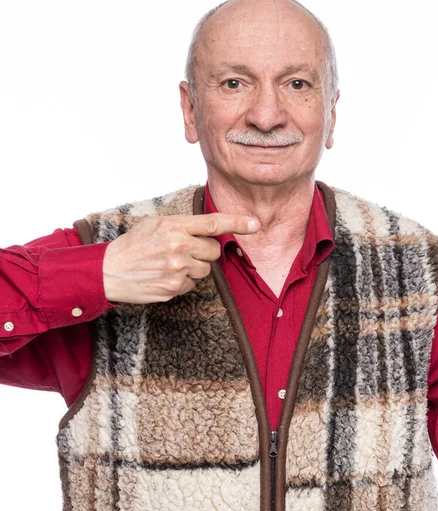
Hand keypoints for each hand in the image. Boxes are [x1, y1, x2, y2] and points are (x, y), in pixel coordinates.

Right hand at [102, 214, 259, 303]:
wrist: (108, 271)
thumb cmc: (133, 245)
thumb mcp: (155, 223)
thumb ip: (182, 224)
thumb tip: (209, 227)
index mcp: (175, 226)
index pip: (213, 223)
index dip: (237, 223)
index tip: (255, 224)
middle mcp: (179, 246)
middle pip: (214, 250)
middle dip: (204, 251)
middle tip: (182, 251)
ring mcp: (178, 269)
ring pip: (205, 269)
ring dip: (194, 267)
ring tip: (170, 264)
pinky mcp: (175, 287)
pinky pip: (193, 284)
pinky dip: (183, 282)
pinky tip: (165, 276)